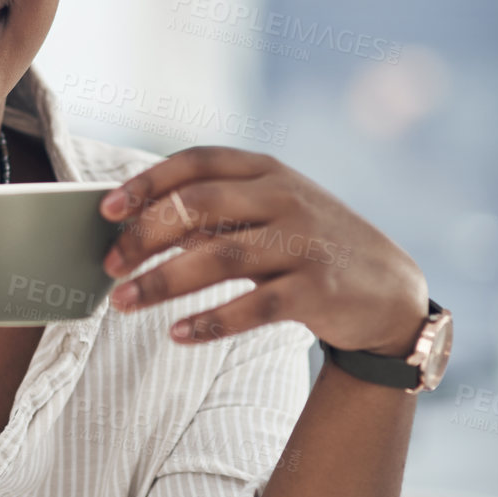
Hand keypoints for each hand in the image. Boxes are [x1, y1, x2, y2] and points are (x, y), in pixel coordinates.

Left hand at [98, 147, 428, 355]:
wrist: (391, 291)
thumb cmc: (309, 247)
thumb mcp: (268, 215)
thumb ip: (212, 215)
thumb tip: (135, 230)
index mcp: (267, 170)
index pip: (197, 162)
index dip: (147, 182)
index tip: (106, 209)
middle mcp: (286, 197)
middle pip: (200, 205)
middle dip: (145, 236)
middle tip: (108, 266)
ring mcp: (305, 242)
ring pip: (220, 257)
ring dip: (163, 282)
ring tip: (123, 303)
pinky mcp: (318, 290)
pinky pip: (254, 307)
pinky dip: (211, 321)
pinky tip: (177, 334)